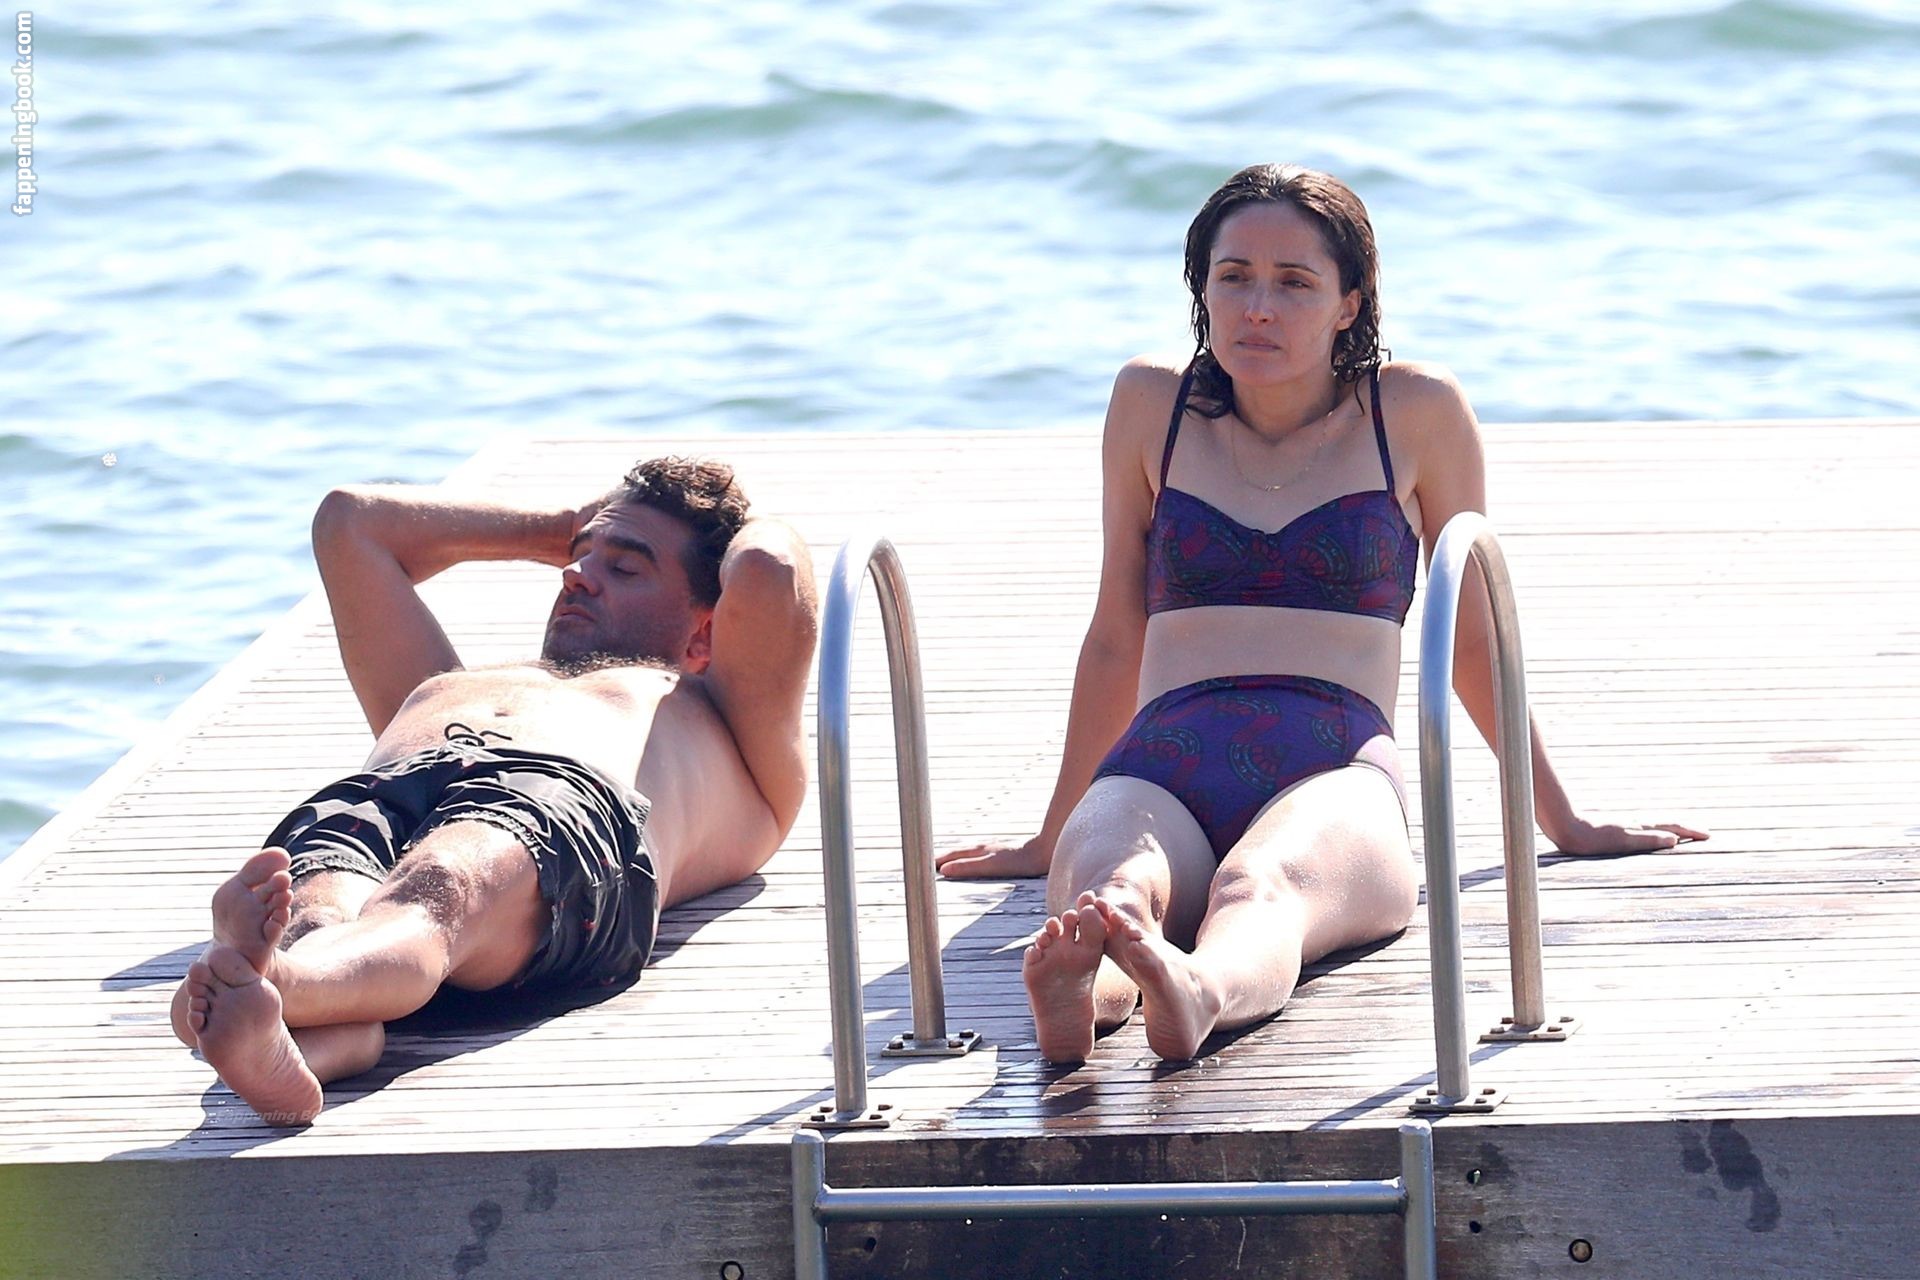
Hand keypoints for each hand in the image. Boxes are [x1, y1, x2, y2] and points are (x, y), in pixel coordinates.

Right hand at [935, 834, 1051, 879]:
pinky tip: (972, 864)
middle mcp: (982, 848)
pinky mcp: (1001, 854)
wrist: (1043, 853)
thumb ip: (968, 867)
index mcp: (977, 851)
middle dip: (940, 857)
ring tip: (942, 863)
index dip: (936, 860)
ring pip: (967, 853)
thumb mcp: (990, 866)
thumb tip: (943, 870)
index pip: (951, 855)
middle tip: (924, 863)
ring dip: (953, 857)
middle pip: (956, 852)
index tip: (919, 864)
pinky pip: (977, 856)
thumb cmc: (1018, 861)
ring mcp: (992, 850)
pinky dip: (966, 859)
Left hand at [1544, 815, 1708, 854]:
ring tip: (1683, 836)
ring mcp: (1626, 827)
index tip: (1708, 836)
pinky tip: (1649, 839)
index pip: (1672, 827)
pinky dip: (1655, 834)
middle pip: (1666, 825)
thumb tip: (1674, 840)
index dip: (1690, 831)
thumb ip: (1648, 840)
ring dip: (1672, 831)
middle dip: (1686, 830)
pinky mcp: (1615, 831)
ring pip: (1655, 828)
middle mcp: (1635, 825)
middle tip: (1703, 835)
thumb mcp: (1624, 841)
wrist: (1567, 828)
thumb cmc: (1594, 838)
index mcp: (1640, 827)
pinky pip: (1643, 832)